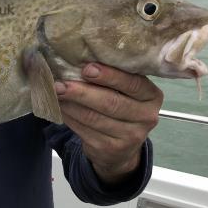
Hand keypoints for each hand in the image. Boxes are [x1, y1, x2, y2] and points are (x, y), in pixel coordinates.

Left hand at [56, 63, 162, 184]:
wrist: (121, 148)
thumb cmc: (121, 106)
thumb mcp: (126, 91)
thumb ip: (113, 77)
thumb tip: (79, 59)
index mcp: (152, 96)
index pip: (133, 84)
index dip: (109, 76)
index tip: (86, 68)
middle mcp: (146, 117)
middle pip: (111, 103)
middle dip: (82, 92)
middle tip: (61, 83)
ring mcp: (130, 136)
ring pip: (94, 118)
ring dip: (71, 104)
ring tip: (56, 92)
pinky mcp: (110, 148)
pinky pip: (85, 130)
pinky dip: (69, 117)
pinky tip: (60, 107)